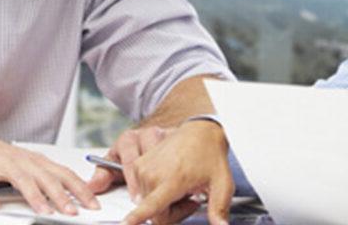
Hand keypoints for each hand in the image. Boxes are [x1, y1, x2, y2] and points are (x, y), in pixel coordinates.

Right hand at [0, 128, 99, 215]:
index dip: (80, 188)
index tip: (93, 204)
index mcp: (34, 161)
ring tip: (44, 211)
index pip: (63, 174)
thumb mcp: (21, 167)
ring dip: (34, 196)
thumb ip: (41, 180)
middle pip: (46, 177)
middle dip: (62, 195)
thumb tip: (66, 197)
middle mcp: (20, 160)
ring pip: (22, 179)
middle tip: (73, 211)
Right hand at [89, 122, 233, 224]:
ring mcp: (142, 169)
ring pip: (147, 204)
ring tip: (181, 188)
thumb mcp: (222, 184)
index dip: (136, 218)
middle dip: (173, 212)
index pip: (151, 207)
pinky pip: (142, 192)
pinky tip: (170, 182)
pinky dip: (155, 193)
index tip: (124, 224)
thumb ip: (219, 210)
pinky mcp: (138, 166)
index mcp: (172, 179)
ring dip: (164, 203)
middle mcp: (152, 174)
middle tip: (190, 198)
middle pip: (155, 214)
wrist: (199, 131)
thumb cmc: (210, 155)